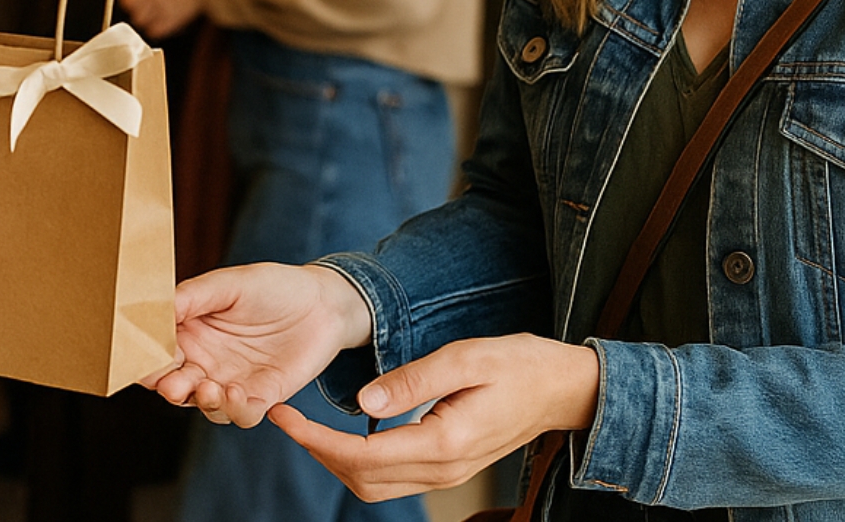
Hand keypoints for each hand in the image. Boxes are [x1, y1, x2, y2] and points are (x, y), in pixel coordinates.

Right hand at [145, 262, 372, 426]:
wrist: (323, 302)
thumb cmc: (272, 286)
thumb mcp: (228, 284)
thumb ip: (190, 297)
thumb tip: (151, 309)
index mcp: (188, 334)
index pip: (156, 354)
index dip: (147, 359)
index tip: (145, 358)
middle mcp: (205, 362)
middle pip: (176, 386)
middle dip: (171, 389)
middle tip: (173, 386)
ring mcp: (232, 381)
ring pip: (207, 407)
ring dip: (205, 402)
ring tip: (210, 388)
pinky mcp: (263, 395)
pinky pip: (244, 414)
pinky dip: (238, 410)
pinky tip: (238, 392)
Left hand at [267, 334, 599, 500]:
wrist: (562, 388)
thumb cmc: (518, 364)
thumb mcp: (465, 358)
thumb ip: (412, 380)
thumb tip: (361, 403)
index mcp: (444, 443)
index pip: (363, 455)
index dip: (315, 439)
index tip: (283, 415)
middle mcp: (443, 469)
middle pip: (361, 479)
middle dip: (317, 451)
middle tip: (285, 416)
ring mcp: (446, 474)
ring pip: (375, 485)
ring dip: (335, 460)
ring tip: (306, 425)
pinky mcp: (447, 467)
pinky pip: (392, 478)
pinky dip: (359, 461)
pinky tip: (345, 434)